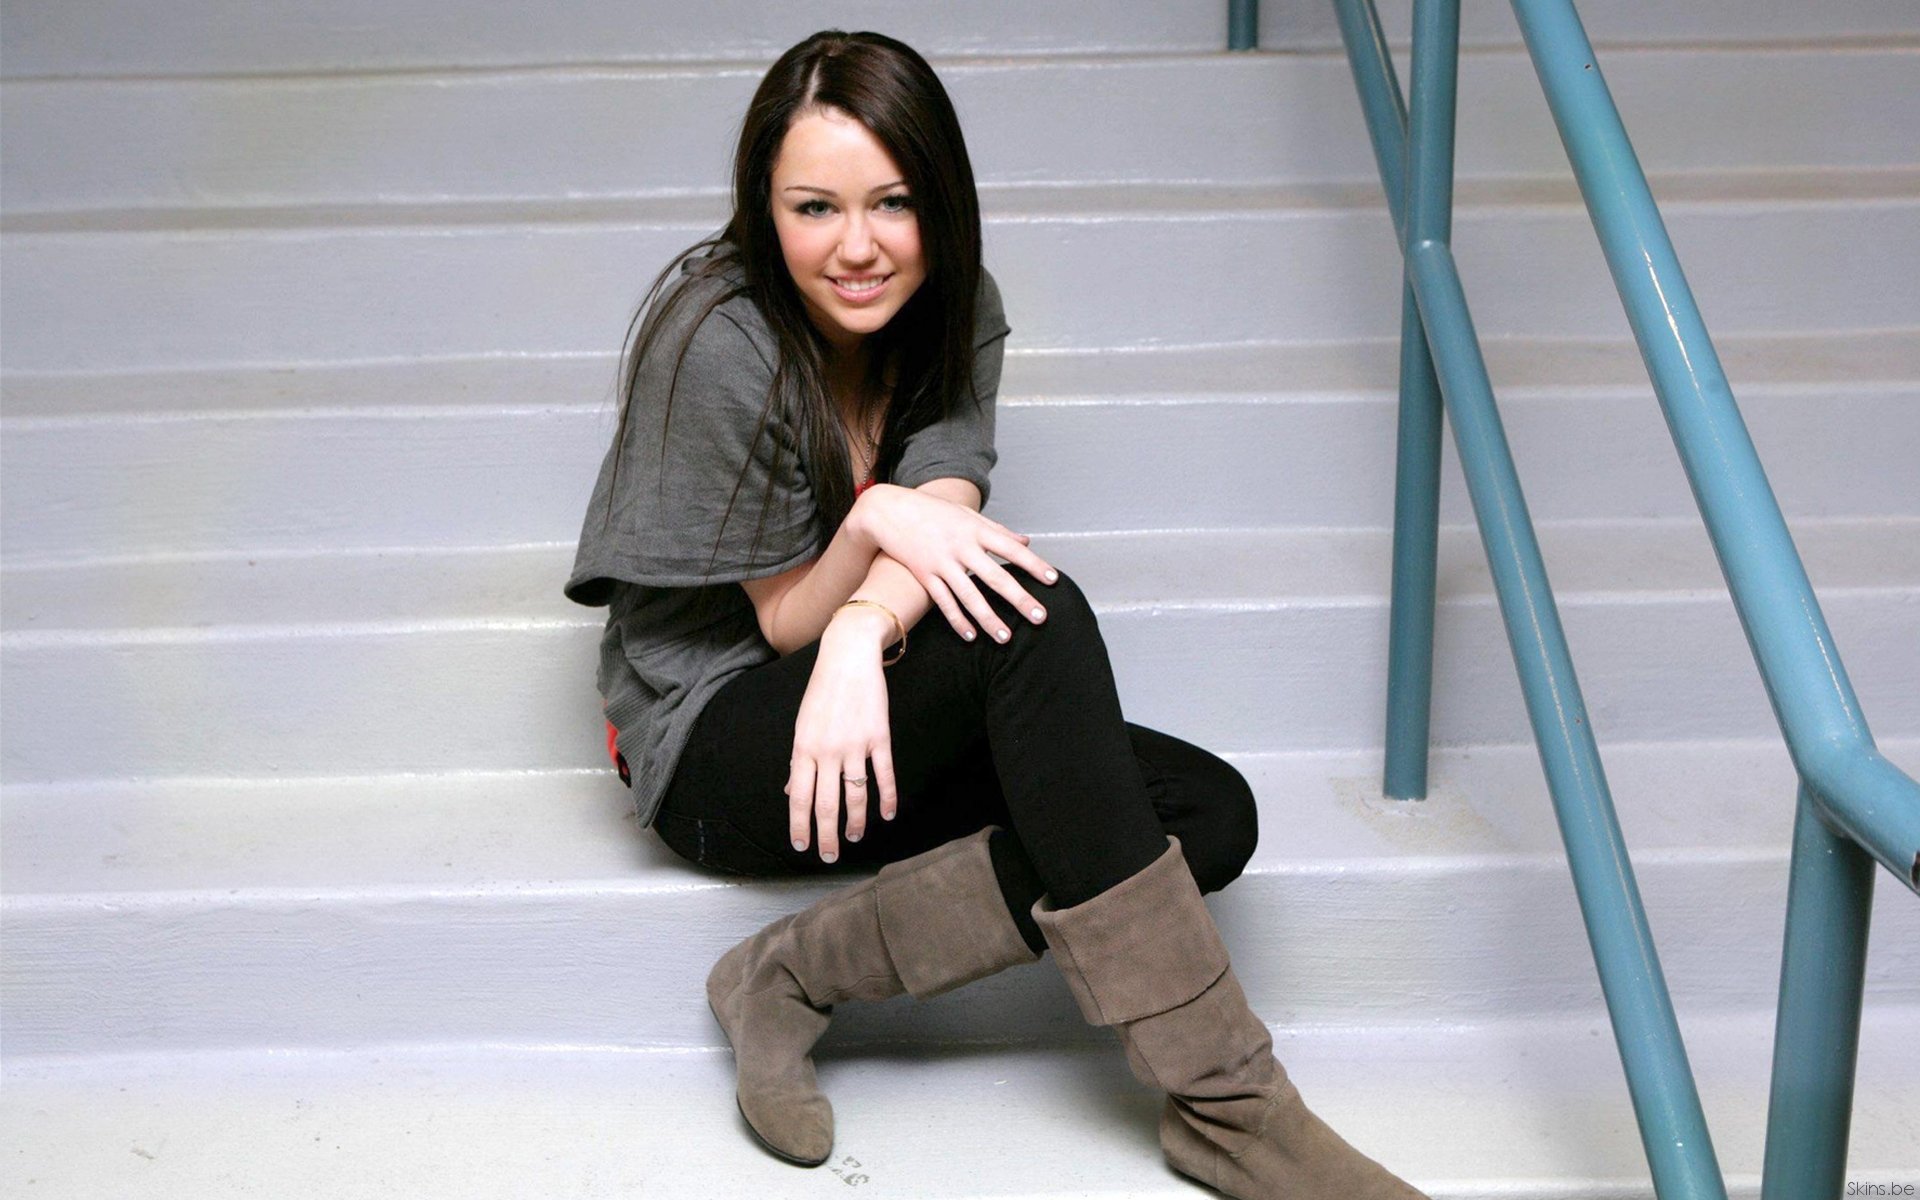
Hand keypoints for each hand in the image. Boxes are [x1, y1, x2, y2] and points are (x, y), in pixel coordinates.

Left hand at [784, 618, 898, 862]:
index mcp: (804, 749)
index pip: (799, 796)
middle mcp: (827, 751)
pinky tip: (887, 815)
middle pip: (827, 804)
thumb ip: (800, 761)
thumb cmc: (822, 692)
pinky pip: (884, 775)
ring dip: (855, 822)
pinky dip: (887, 798)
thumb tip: (791, 790)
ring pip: (856, 796)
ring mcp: (855, 745)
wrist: (848, 657)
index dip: (800, 824)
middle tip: (829, 856)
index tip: (801, 845)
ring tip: (854, 838)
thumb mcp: (803, 726)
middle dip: (827, 835)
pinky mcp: (879, 738)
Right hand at [855, 484, 1058, 644]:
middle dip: (1020, 599)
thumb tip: (1027, 540)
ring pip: (969, 596)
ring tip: (1006, 638)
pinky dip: (957, 620)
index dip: (1033, 564)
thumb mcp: (967, 516)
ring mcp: (941, 562)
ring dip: (989, 618)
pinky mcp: (923, 575)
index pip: (1011, 549)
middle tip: (1040, 618)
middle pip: (996, 577)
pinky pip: (943, 602)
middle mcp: (961, 547)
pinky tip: (971, 636)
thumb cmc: (932, 511)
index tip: (1053, 580)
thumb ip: (998, 530)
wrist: (888, 511)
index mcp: (976, 530)